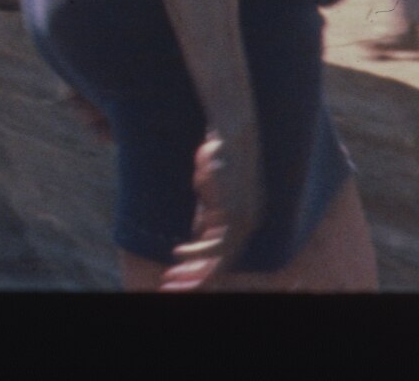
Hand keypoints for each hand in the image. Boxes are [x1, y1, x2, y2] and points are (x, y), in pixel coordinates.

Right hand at [160, 116, 263, 291]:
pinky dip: (197, 252)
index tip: (177, 276)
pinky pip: (217, 243)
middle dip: (195, 280)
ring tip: (171, 277)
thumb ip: (210, 209)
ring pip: (219, 260)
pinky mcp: (237, 213)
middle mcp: (248, 225)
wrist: (234, 129)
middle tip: (170, 289)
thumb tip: (201, 229)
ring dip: (193, 272)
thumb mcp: (213, 186)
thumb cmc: (222, 152)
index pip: (222, 256)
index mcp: (244, 220)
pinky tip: (179, 254)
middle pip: (221, 265)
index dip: (200, 270)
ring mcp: (244, 221)